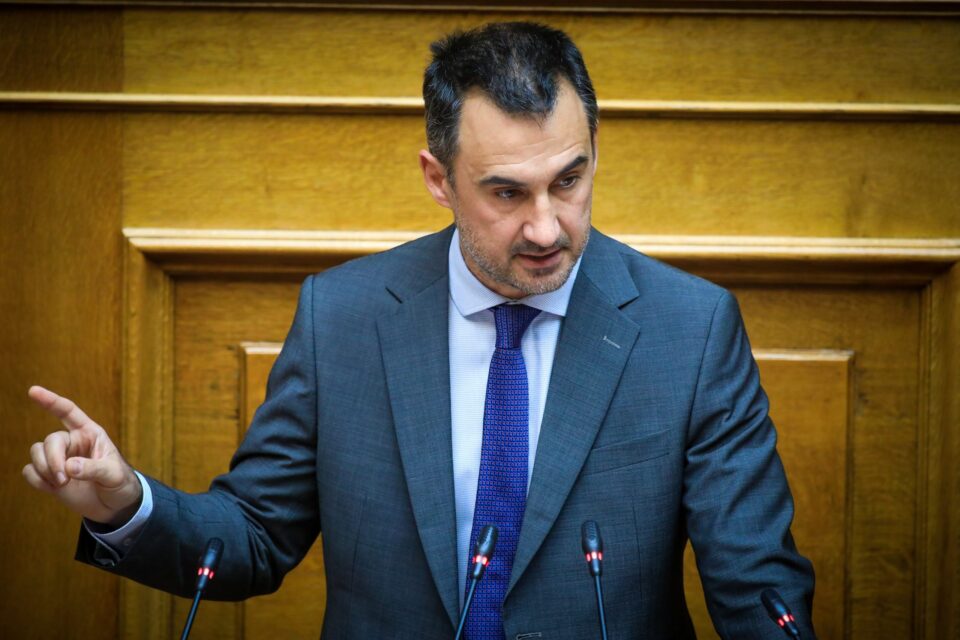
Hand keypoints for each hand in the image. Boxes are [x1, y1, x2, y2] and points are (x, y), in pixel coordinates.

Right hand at [22, 386, 142, 525]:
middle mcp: (72, 443)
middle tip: (64, 479)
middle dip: (52, 460)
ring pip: (35, 453)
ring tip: (62, 484)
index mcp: (90, 434)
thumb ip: (94, 469)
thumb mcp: (114, 475)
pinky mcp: (49, 477)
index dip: (51, 401)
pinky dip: (37, 480)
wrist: (114, 506)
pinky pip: (29, 471)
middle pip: (50, 440)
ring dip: (44, 469)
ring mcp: (59, 459)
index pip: (68, 412)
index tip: (33, 391)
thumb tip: (69, 467)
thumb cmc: (120, 483)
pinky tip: (53, 489)